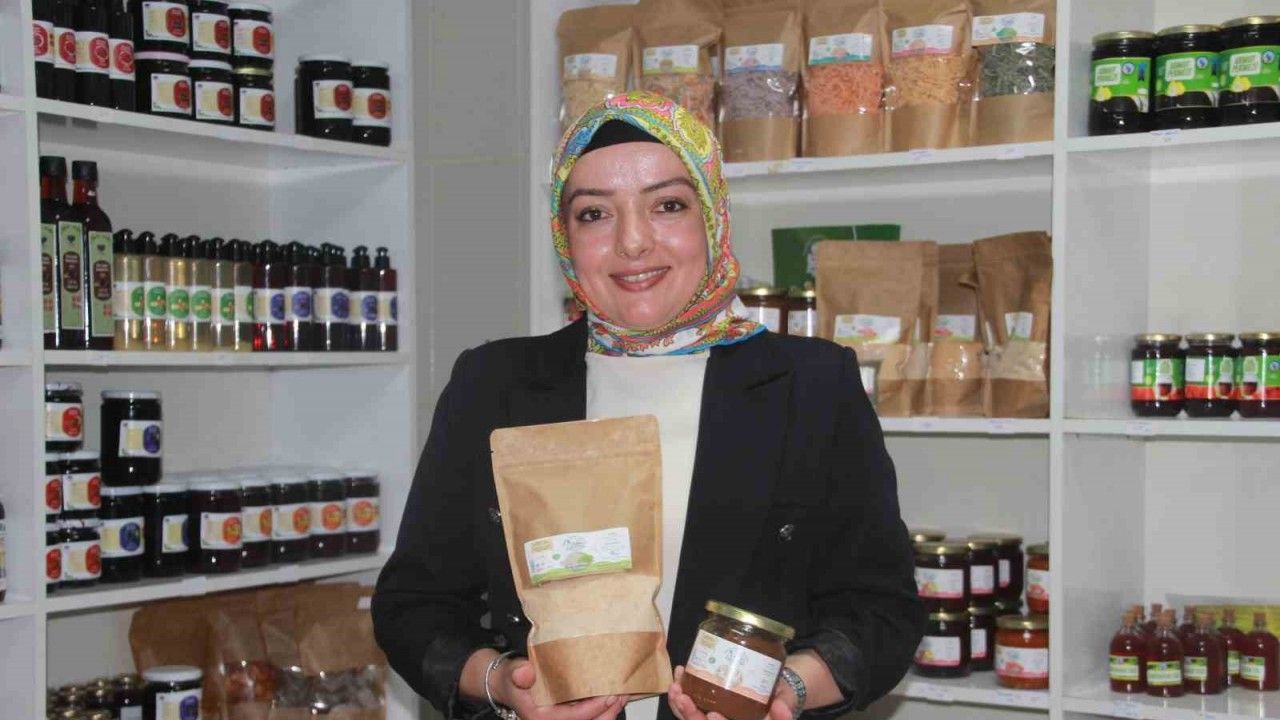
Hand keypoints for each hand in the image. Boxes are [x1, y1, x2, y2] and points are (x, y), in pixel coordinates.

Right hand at [491, 657, 623, 719]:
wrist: (508, 684)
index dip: (595, 708)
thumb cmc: (511, 680)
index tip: (609, 695)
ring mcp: (562, 719)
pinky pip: (588, 715)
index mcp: (542, 718)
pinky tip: (612, 696)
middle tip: (622, 695)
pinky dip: (602, 708)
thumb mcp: (512, 673)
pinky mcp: (568, 714)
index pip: (576, 717)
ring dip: (609, 711)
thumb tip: (524, 672)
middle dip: (608, 712)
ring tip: (622, 695)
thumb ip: (518, 673)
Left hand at [668, 667, 798, 719]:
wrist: (773, 690)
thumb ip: (784, 708)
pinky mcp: (703, 709)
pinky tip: (678, 679)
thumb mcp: (786, 701)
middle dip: (690, 715)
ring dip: (679, 705)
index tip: (713, 715)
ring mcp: (713, 718)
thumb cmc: (779, 697)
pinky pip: (687, 708)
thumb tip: (781, 707)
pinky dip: (679, 696)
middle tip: (683, 697)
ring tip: (676, 687)